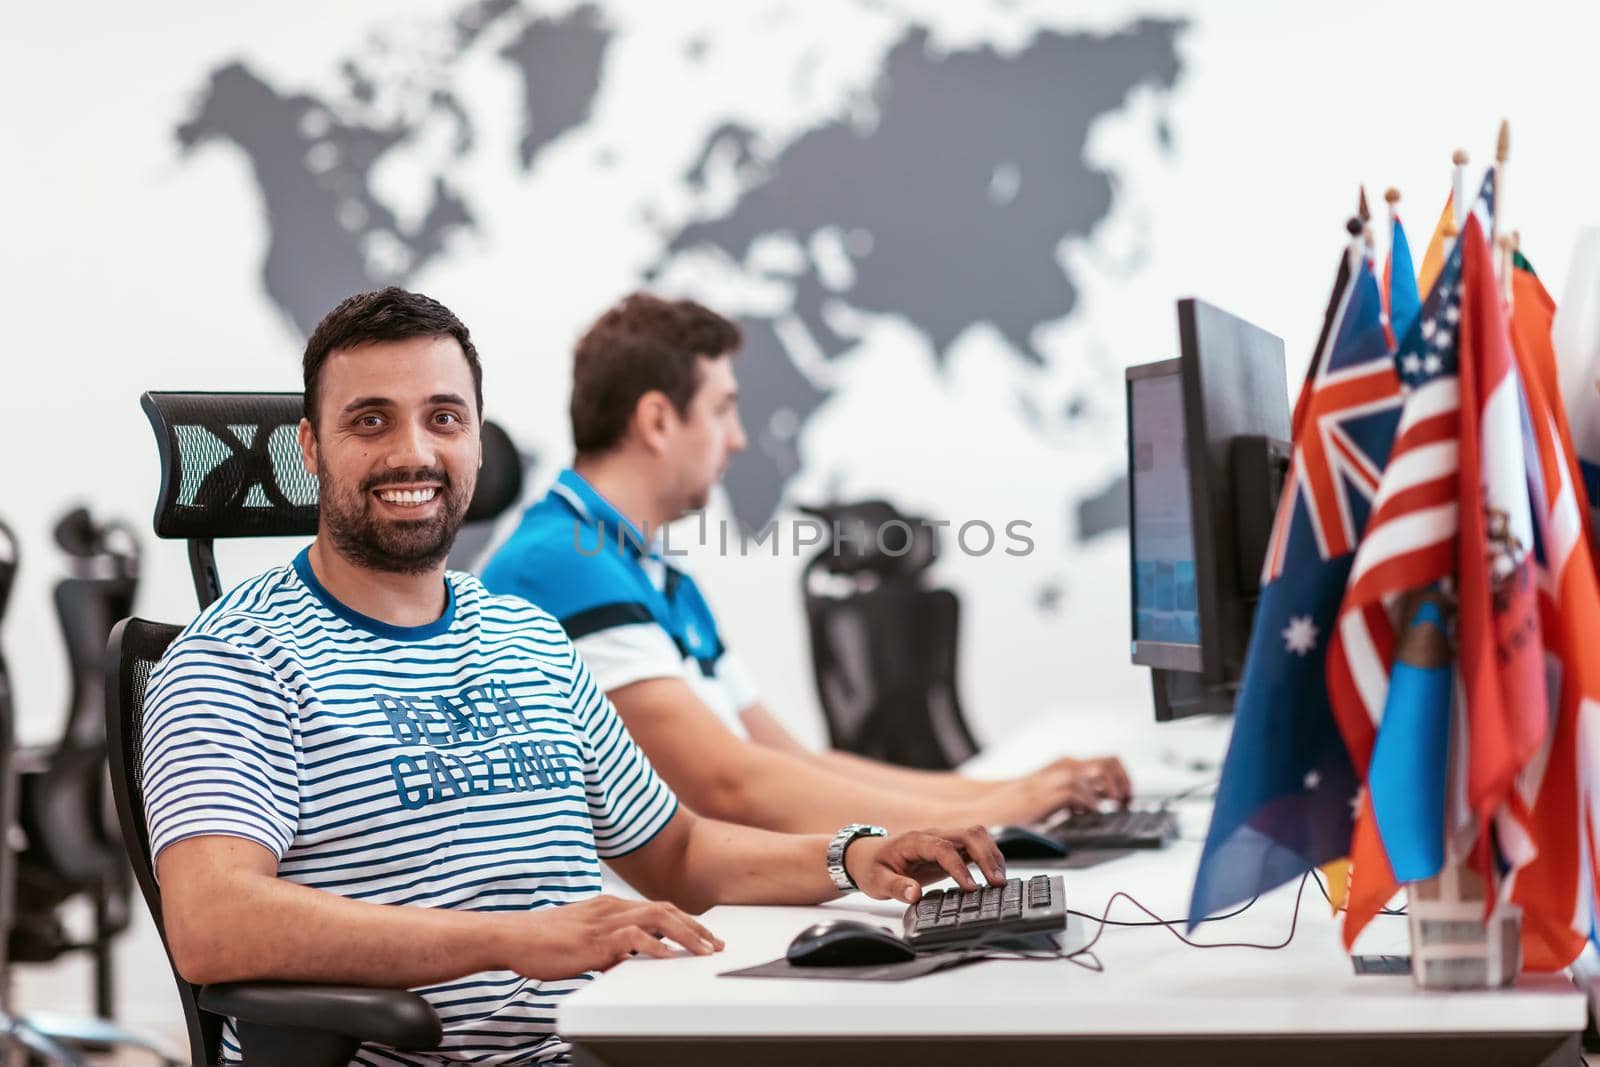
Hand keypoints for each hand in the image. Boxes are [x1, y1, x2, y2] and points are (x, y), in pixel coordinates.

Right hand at [505, 895, 725, 979]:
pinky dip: (655, 947)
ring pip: (657, 919)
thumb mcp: (583, 940)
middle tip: (715, 944)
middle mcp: (612, 908)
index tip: (704, 936)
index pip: (657, 909)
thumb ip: (607, 945)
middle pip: (665, 910)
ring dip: (686, 935)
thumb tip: (626, 959)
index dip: (685, 922)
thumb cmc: (542, 941)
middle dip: (695, 927)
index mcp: (610, 906)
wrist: (513, 937)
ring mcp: (604, 922)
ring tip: (704, 951)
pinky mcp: (595, 940)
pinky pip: (633, 939)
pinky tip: (669, 957)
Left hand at [844, 826, 1006, 903]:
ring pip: (976, 836)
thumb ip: (895, 887)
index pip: (943, 848)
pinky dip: (989, 857)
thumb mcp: (876, 881)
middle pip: (967, 834)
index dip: (959, 867)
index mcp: (915, 841)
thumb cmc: (873, 867)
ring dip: (992, 854)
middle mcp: (933, 836)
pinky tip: (995, 876)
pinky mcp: (950, 848)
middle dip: (986, 856)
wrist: (868, 856)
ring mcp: (943, 839)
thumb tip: (914, 894)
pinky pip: (975, 846)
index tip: (970, 888)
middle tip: (997, 883)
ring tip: (1000, 881)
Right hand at [969, 756, 1133, 825]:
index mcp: (1066, 765)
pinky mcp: (1046, 793)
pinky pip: (1078, 792)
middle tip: (1123, 802)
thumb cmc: (1021, 805)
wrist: (992, 808)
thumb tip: (1106, 800)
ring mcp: (1054, 778)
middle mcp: (1063, 767)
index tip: (1127, 797)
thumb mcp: (1055, 793)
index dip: (1123, 778)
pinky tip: (1089, 814)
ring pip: (1097, 772)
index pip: (1108, 761)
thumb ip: (1078, 793)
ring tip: (1110, 808)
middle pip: (1108, 762)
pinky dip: (1089, 803)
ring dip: (1110, 792)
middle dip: (1122, 782)